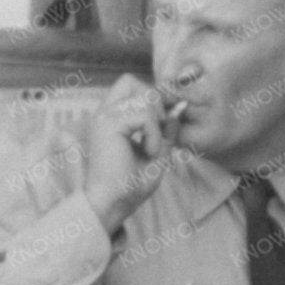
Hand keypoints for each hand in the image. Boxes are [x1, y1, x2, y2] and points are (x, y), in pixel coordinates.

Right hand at [75, 79, 166, 231]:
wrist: (113, 203)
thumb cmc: (131, 185)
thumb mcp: (158, 152)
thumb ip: (167, 129)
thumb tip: (180, 107)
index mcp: (112, 118)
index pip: (132, 86)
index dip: (153, 99)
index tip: (164, 125)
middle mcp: (105, 113)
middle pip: (131, 80)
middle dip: (154, 102)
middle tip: (158, 132)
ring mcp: (104, 116)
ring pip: (144, 96)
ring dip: (157, 124)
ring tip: (152, 149)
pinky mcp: (108, 124)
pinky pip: (145, 115)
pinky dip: (154, 135)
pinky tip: (148, 152)